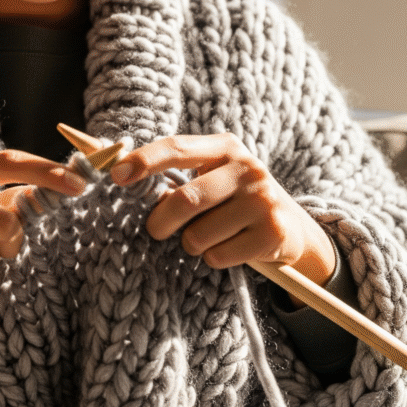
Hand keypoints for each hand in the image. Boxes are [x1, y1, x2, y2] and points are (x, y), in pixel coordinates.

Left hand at [109, 134, 336, 287]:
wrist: (290, 226)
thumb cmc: (232, 201)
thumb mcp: (210, 178)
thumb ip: (174, 178)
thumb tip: (123, 180)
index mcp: (225, 147)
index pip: (177, 148)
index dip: (144, 161)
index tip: (116, 175)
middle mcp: (248, 168)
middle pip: (185, 200)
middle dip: (160, 221)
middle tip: (155, 230)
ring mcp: (263, 200)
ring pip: (199, 235)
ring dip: (191, 244)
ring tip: (206, 238)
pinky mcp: (273, 232)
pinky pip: (219, 256)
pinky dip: (212, 258)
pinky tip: (228, 248)